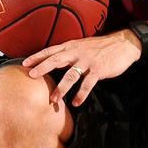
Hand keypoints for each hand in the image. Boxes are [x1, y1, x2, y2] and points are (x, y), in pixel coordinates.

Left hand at [22, 31, 141, 108]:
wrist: (122, 44)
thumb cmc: (101, 47)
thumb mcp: (81, 46)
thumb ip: (68, 53)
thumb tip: (53, 62)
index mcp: (71, 46)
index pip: (51, 51)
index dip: (37, 57)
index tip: (25, 63)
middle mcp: (77, 52)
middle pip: (56, 60)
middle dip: (43, 68)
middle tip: (31, 76)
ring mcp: (88, 61)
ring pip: (71, 75)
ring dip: (61, 88)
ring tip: (53, 99)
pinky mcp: (98, 70)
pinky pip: (88, 84)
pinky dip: (81, 94)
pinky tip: (76, 103)